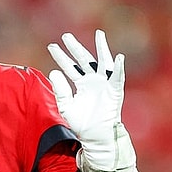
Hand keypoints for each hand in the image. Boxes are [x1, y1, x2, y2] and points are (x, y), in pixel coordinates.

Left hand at [47, 30, 134, 170]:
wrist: (94, 137)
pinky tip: (117, 57)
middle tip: (65, 36)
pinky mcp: (115, 91)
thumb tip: (53, 72)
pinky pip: (118, 77)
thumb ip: (60, 89)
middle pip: (84, 60)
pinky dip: (119, 67)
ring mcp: (105, 84)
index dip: (61, 57)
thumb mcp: (65, 106)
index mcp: (81, 84)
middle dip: (75, 48)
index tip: (52, 46)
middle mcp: (93, 81)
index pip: (69, 67)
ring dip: (101, 48)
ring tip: (99, 34)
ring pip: (103, 62)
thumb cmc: (80, 124)